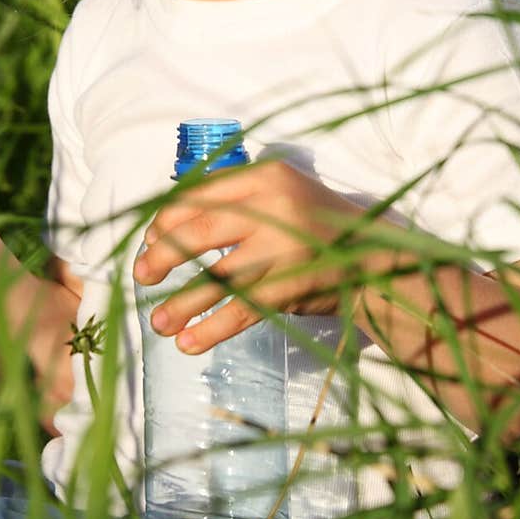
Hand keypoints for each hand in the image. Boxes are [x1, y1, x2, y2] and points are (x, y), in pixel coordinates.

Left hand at [133, 159, 364, 353]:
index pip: (201, 194)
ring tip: (157, 322)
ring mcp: (284, 248)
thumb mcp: (283, 192)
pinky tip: (189, 342)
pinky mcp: (292, 286)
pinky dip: (211, 329)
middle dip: (162, 255)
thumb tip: (166, 225)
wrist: (377, 260)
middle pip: (200, 231)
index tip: (150, 238)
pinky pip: (241, 310)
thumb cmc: (318, 225)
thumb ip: (236, 199)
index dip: (167, 218)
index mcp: (267, 176)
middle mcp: (274, 207)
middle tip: (142, 274)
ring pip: (216, 277)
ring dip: (181, 303)